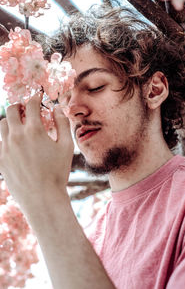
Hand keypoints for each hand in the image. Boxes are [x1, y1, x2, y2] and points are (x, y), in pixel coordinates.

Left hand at [0, 93, 73, 214]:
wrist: (42, 198)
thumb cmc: (57, 172)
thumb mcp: (67, 147)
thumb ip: (62, 124)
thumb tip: (57, 108)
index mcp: (34, 130)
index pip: (31, 104)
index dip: (36, 97)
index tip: (38, 97)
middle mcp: (16, 136)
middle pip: (11, 109)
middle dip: (20, 106)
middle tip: (26, 110)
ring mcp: (5, 148)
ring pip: (2, 124)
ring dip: (11, 120)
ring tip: (20, 126)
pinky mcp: (0, 159)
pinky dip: (6, 138)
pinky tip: (15, 144)